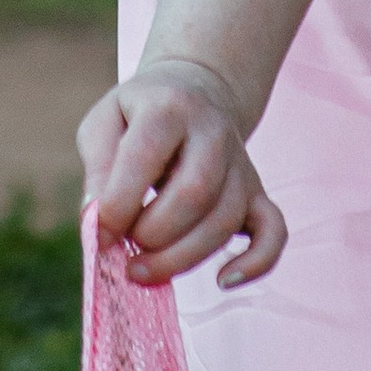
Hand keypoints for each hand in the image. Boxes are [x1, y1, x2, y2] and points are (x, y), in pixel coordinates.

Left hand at [78, 56, 286, 289]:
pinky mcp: (257, 192)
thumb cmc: (140, 115)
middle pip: (194, 193)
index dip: (117, 206)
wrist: (197, 91)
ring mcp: (241, 163)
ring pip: (226, 219)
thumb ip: (97, 167)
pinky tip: (224, 279)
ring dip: (184, 258)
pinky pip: (273, 231)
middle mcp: (212, 132)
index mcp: (168, 107)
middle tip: (127, 249)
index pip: (144, 157)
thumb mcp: (105, 121)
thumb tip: (97, 219)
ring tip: (145, 269)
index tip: (98, 233)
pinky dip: (256, 262)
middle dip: (154, 235)